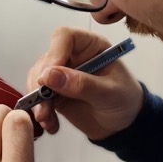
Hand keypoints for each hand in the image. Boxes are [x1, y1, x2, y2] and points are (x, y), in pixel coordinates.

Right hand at [27, 27, 143, 140]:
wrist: (123, 124)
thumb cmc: (125, 100)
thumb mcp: (109, 93)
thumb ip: (82, 84)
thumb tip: (50, 75)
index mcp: (91, 47)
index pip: (64, 37)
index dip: (54, 54)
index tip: (49, 76)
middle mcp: (73, 56)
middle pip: (45, 60)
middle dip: (41, 84)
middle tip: (45, 106)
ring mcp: (61, 74)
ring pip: (37, 79)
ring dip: (38, 101)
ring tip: (47, 119)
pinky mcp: (54, 92)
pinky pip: (38, 97)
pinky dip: (40, 111)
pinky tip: (50, 124)